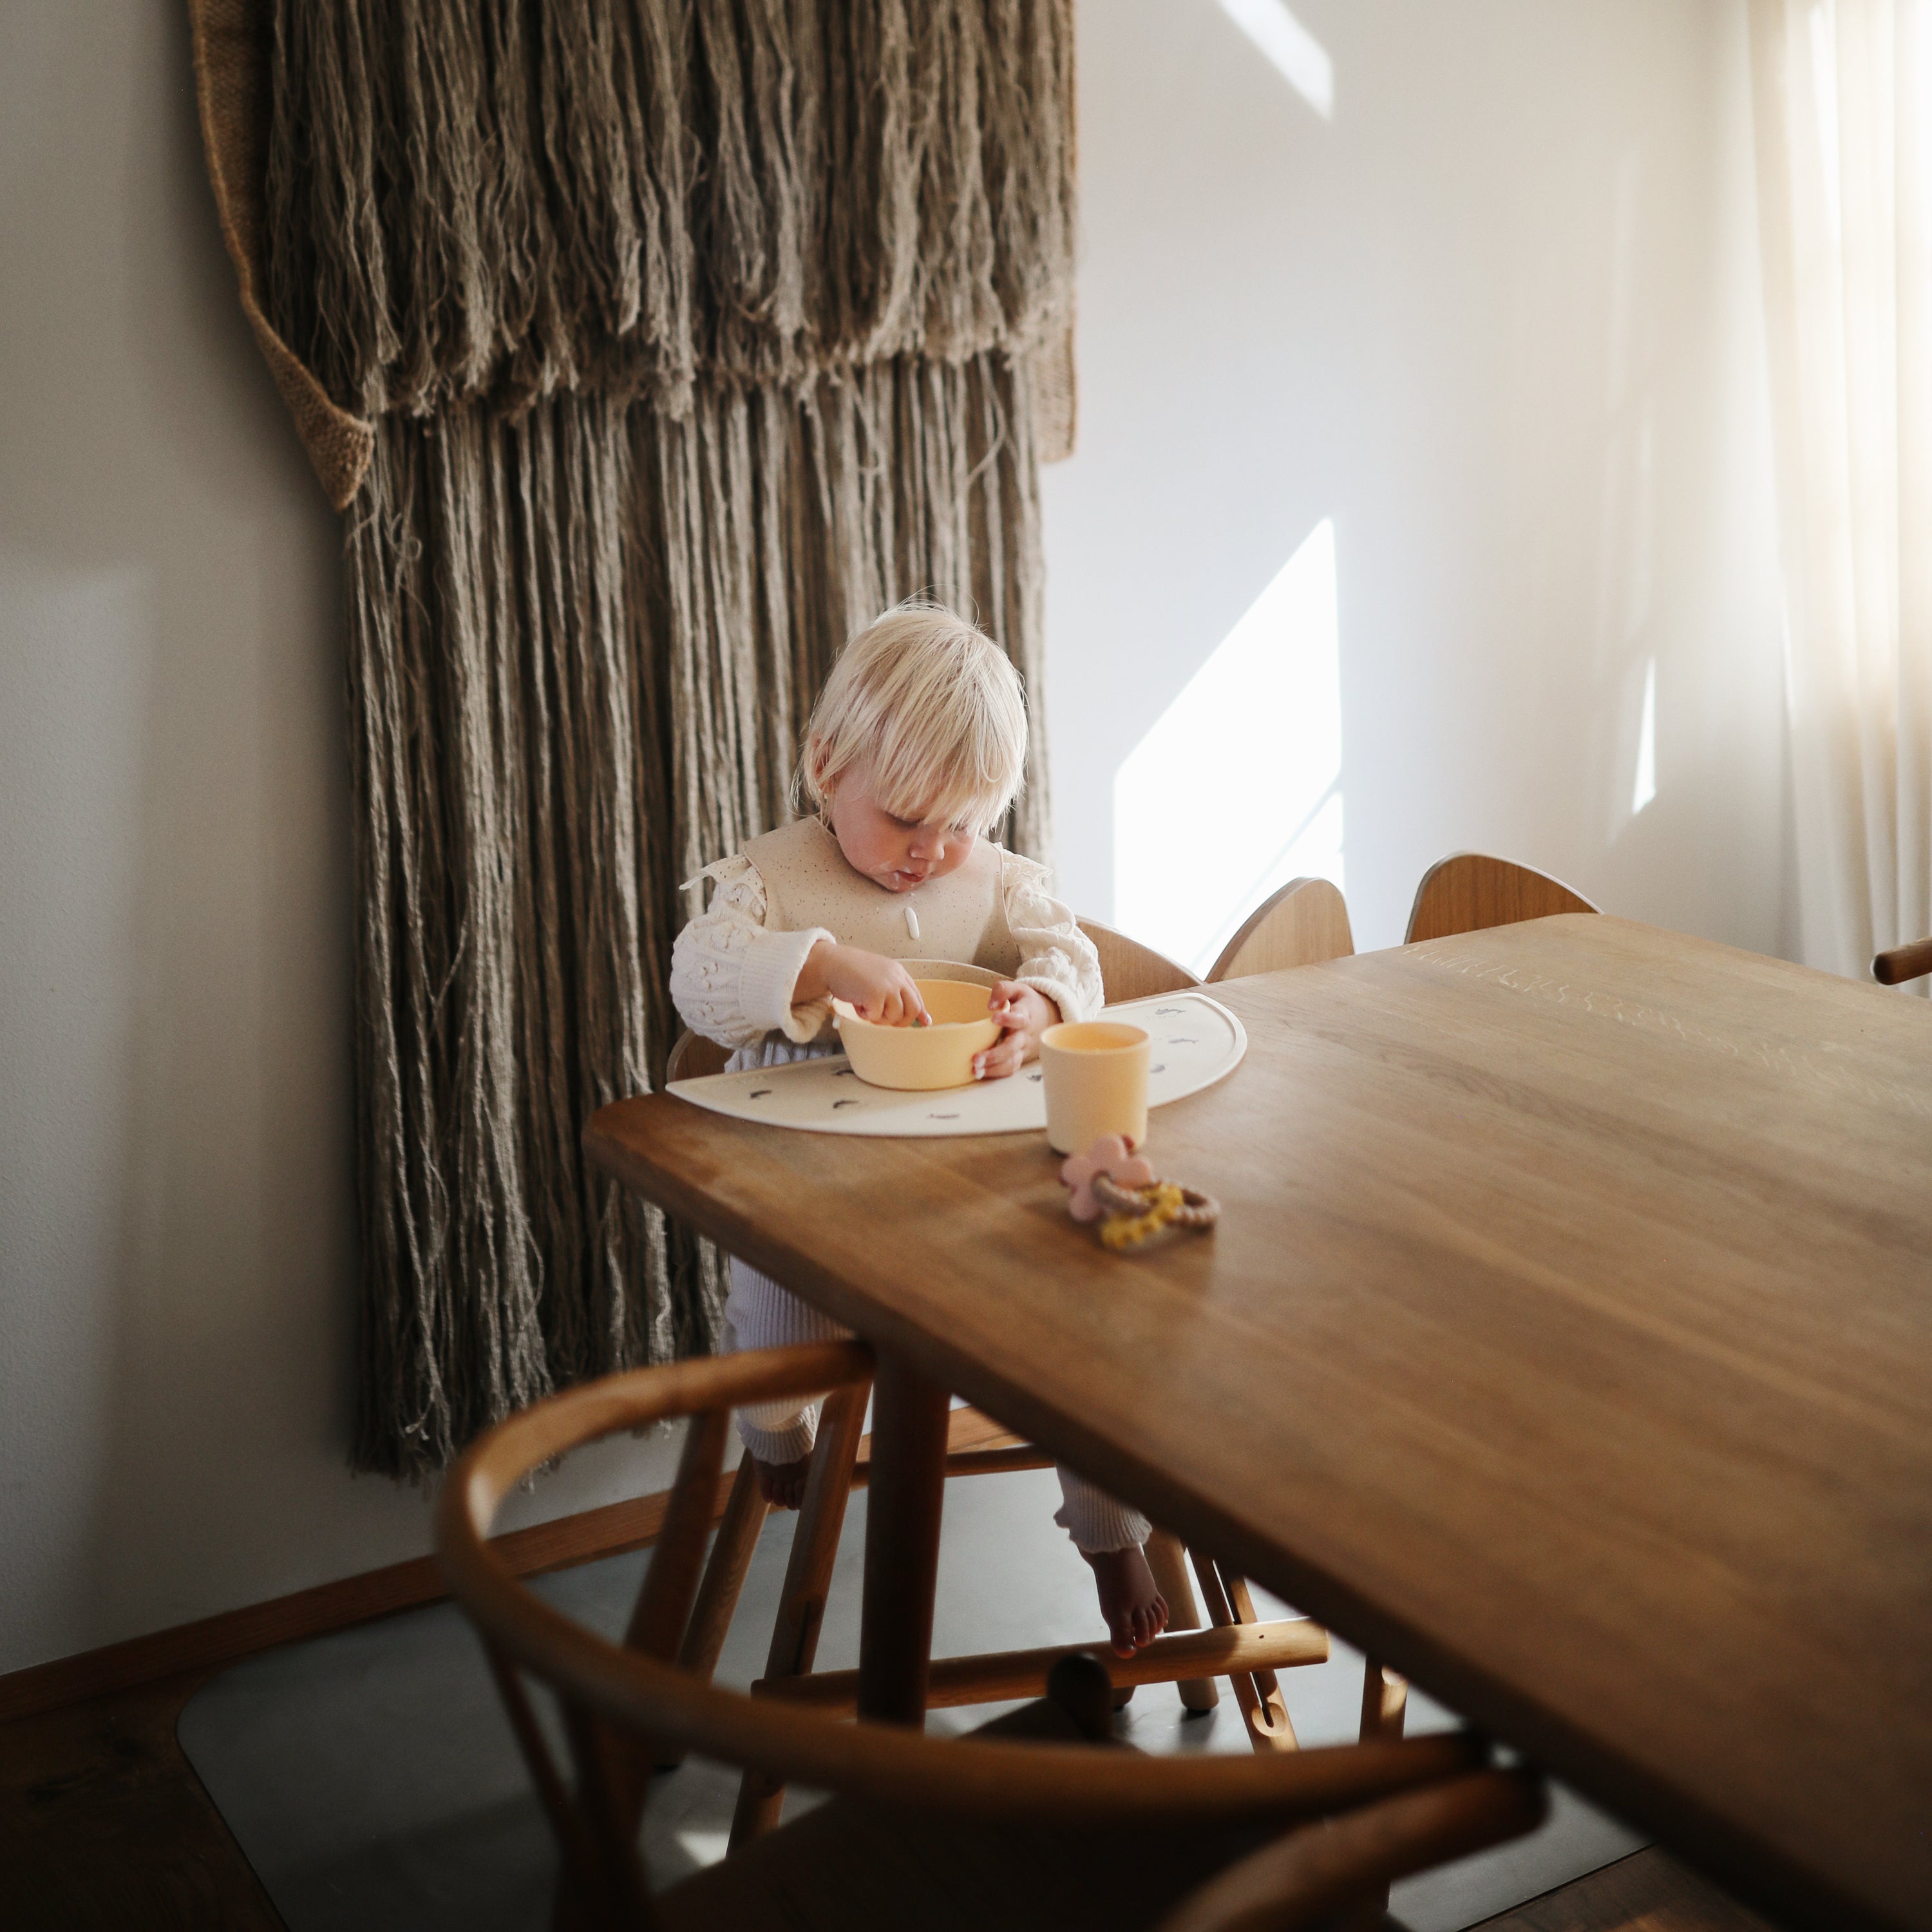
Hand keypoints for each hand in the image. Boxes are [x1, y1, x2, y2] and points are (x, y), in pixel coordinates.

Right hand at [799, 941, 929, 1026]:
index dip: (921, 1011)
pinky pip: (876, 1017)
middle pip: (913, 1008)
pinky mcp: (876, 995)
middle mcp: (897, 978)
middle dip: (902, 1021)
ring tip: (865, 1007)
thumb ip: (892, 989)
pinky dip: (865, 1015)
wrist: (831, 963)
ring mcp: (888, 986)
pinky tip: (857, 1003)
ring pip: (895, 1016)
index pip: (916, 995)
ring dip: (880, 1018)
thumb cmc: (849, 970)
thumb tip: (903, 1009)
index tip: (925, 1022)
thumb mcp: (877, 976)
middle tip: (886, 1022)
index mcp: (898, 972)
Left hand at [975, 981, 1058, 1079]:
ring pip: (1012, 1061)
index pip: (1020, 1018)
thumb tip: (991, 1005)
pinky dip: (996, 1073)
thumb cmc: (1026, 1003)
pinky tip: (981, 1073)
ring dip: (993, 1068)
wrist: (1046, 1017)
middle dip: (995, 1054)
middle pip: (1013, 1047)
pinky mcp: (1020, 1057)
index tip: (993, 1018)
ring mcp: (1023, 1048)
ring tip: (975, 1070)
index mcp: (1026, 1014)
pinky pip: (1010, 1068)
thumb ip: (1003, 990)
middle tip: (975, 1058)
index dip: (1008, 1019)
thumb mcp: (1018, 989)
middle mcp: (1025, 1034)